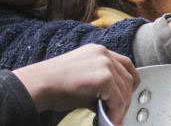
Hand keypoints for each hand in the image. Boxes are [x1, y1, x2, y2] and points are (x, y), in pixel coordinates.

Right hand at [13, 44, 139, 123]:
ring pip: (124, 89)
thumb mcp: (81, 76)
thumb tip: (111, 100)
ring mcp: (104, 64)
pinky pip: (117, 98)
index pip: (125, 64)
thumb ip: (99, 82)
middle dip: (126, 98)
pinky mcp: (103, 78)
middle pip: (128, 77)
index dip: (130, 81)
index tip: (128, 94)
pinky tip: (111, 119)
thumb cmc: (54, 84)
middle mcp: (103, 54)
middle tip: (120, 113)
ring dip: (121, 107)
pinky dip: (116, 111)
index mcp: (98, 51)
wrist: (40, 84)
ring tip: (115, 119)